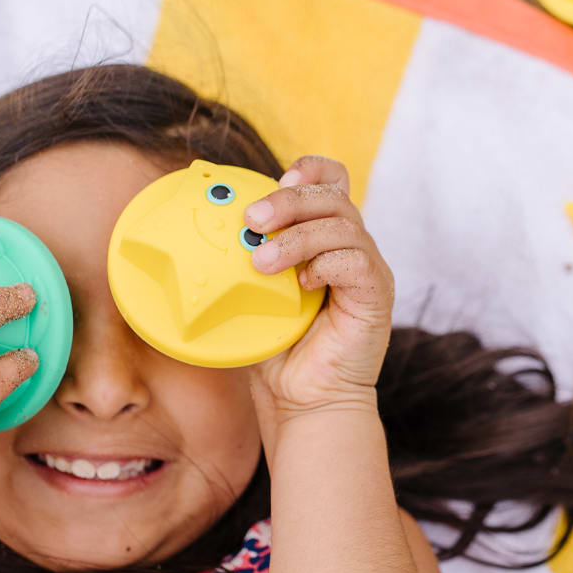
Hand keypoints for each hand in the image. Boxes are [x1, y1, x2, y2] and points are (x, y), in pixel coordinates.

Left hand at [242, 154, 393, 422]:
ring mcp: (367, 270)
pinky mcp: (376, 296)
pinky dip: (324, 264)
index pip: (331, 181)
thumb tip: (197, 229)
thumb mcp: (251, 295)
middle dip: (290, 200)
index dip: (309, 170)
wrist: (305, 401)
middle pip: (334, 195)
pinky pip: (356, 262)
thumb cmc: (277, 351)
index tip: (276, 179)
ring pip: (343, 225)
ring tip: (261, 262)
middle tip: (251, 218)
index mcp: (326, 238)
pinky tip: (301, 284)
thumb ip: (240, 259)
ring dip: (297, 237)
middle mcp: (352, 247)